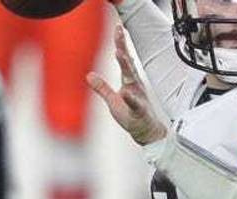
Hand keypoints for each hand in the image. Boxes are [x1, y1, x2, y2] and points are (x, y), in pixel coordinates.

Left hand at [88, 24, 166, 145]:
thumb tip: (89, 76)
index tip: (118, 29)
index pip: (124, 60)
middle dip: (123, 48)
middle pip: (128, 64)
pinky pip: (134, 103)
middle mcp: (135, 85)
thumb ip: (102, 88)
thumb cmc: (132, 115)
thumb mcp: (113, 100)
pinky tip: (125, 92)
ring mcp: (138, 97)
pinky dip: (130, 98)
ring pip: (132, 79)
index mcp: (129, 81)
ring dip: (126, 67)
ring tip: (120, 54)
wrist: (147, 131)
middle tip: (119, 32)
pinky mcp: (139, 110)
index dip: (120, 44)